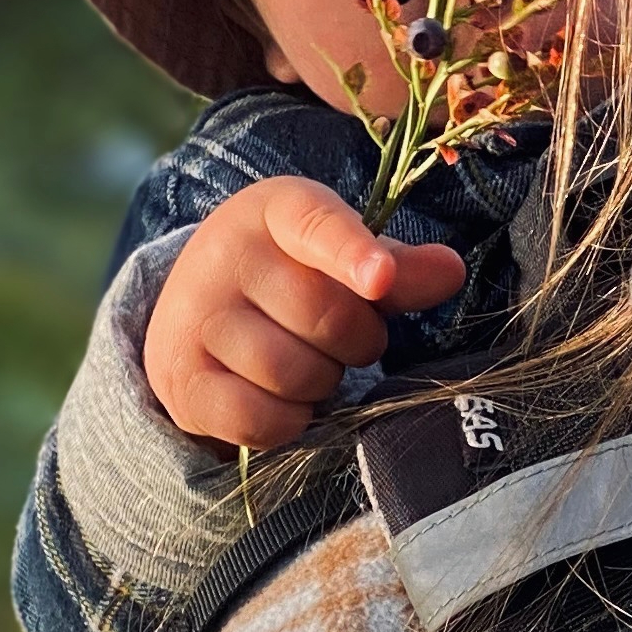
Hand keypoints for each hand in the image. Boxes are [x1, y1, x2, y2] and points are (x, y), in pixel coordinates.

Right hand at [144, 177, 465, 448]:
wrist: (196, 309)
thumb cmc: (291, 277)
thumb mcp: (341, 256)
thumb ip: (396, 269)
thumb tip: (450, 272)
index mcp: (275, 209)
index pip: (315, 224)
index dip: (351, 254)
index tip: (379, 279)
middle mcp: (225, 254)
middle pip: (325, 316)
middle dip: (356, 340)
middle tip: (341, 336)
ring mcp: (195, 318)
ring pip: (293, 373)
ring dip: (321, 382)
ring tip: (308, 361)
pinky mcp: (180, 379)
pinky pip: (258, 418)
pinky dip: (287, 421)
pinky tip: (282, 397)